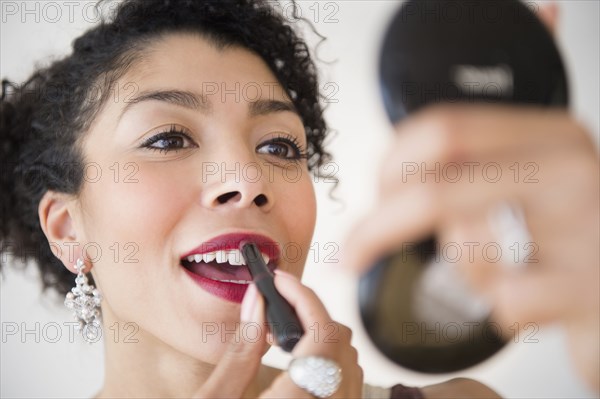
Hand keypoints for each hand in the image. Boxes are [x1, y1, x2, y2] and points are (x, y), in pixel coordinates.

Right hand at [193, 271, 362, 397]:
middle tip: (274, 307)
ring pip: (350, 362)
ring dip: (320, 335)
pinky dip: (326, 360)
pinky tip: (294, 361)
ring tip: (279, 334)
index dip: (305, 298)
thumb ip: (240, 348)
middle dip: (310, 313)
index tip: (279, 281)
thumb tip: (257, 300)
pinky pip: (348, 384)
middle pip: (341, 344)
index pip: (323, 336)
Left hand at [343, 105, 598, 390]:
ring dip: (462, 272)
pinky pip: (502, 302)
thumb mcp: (538, 181)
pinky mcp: (588, 290)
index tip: (374, 197)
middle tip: (355, 254)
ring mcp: (584, 229)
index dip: (390, 166)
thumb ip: (475, 168)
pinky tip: (534, 302)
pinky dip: (501, 310)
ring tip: (503, 275)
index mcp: (549, 135)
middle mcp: (568, 170)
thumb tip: (391, 180)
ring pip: (463, 246)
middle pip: (433, 190)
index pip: (441, 129)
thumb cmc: (578, 236)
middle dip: (377, 227)